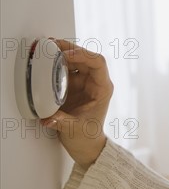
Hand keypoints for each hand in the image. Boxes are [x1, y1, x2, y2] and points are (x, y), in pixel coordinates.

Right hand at [41, 39, 113, 169]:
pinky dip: (57, 62)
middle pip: (86, 57)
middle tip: (53, 45)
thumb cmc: (87, 136)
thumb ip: (62, 122)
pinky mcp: (73, 85)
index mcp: (102, 89)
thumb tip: (48, 117)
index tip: (67, 55)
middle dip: (70, 48)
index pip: (98, 63)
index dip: (83, 55)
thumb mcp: (75, 129)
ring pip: (76, 60)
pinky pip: (66, 68)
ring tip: (47, 47)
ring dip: (63, 52)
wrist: (85, 143)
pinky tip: (46, 58)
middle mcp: (95, 82)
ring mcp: (84, 82)